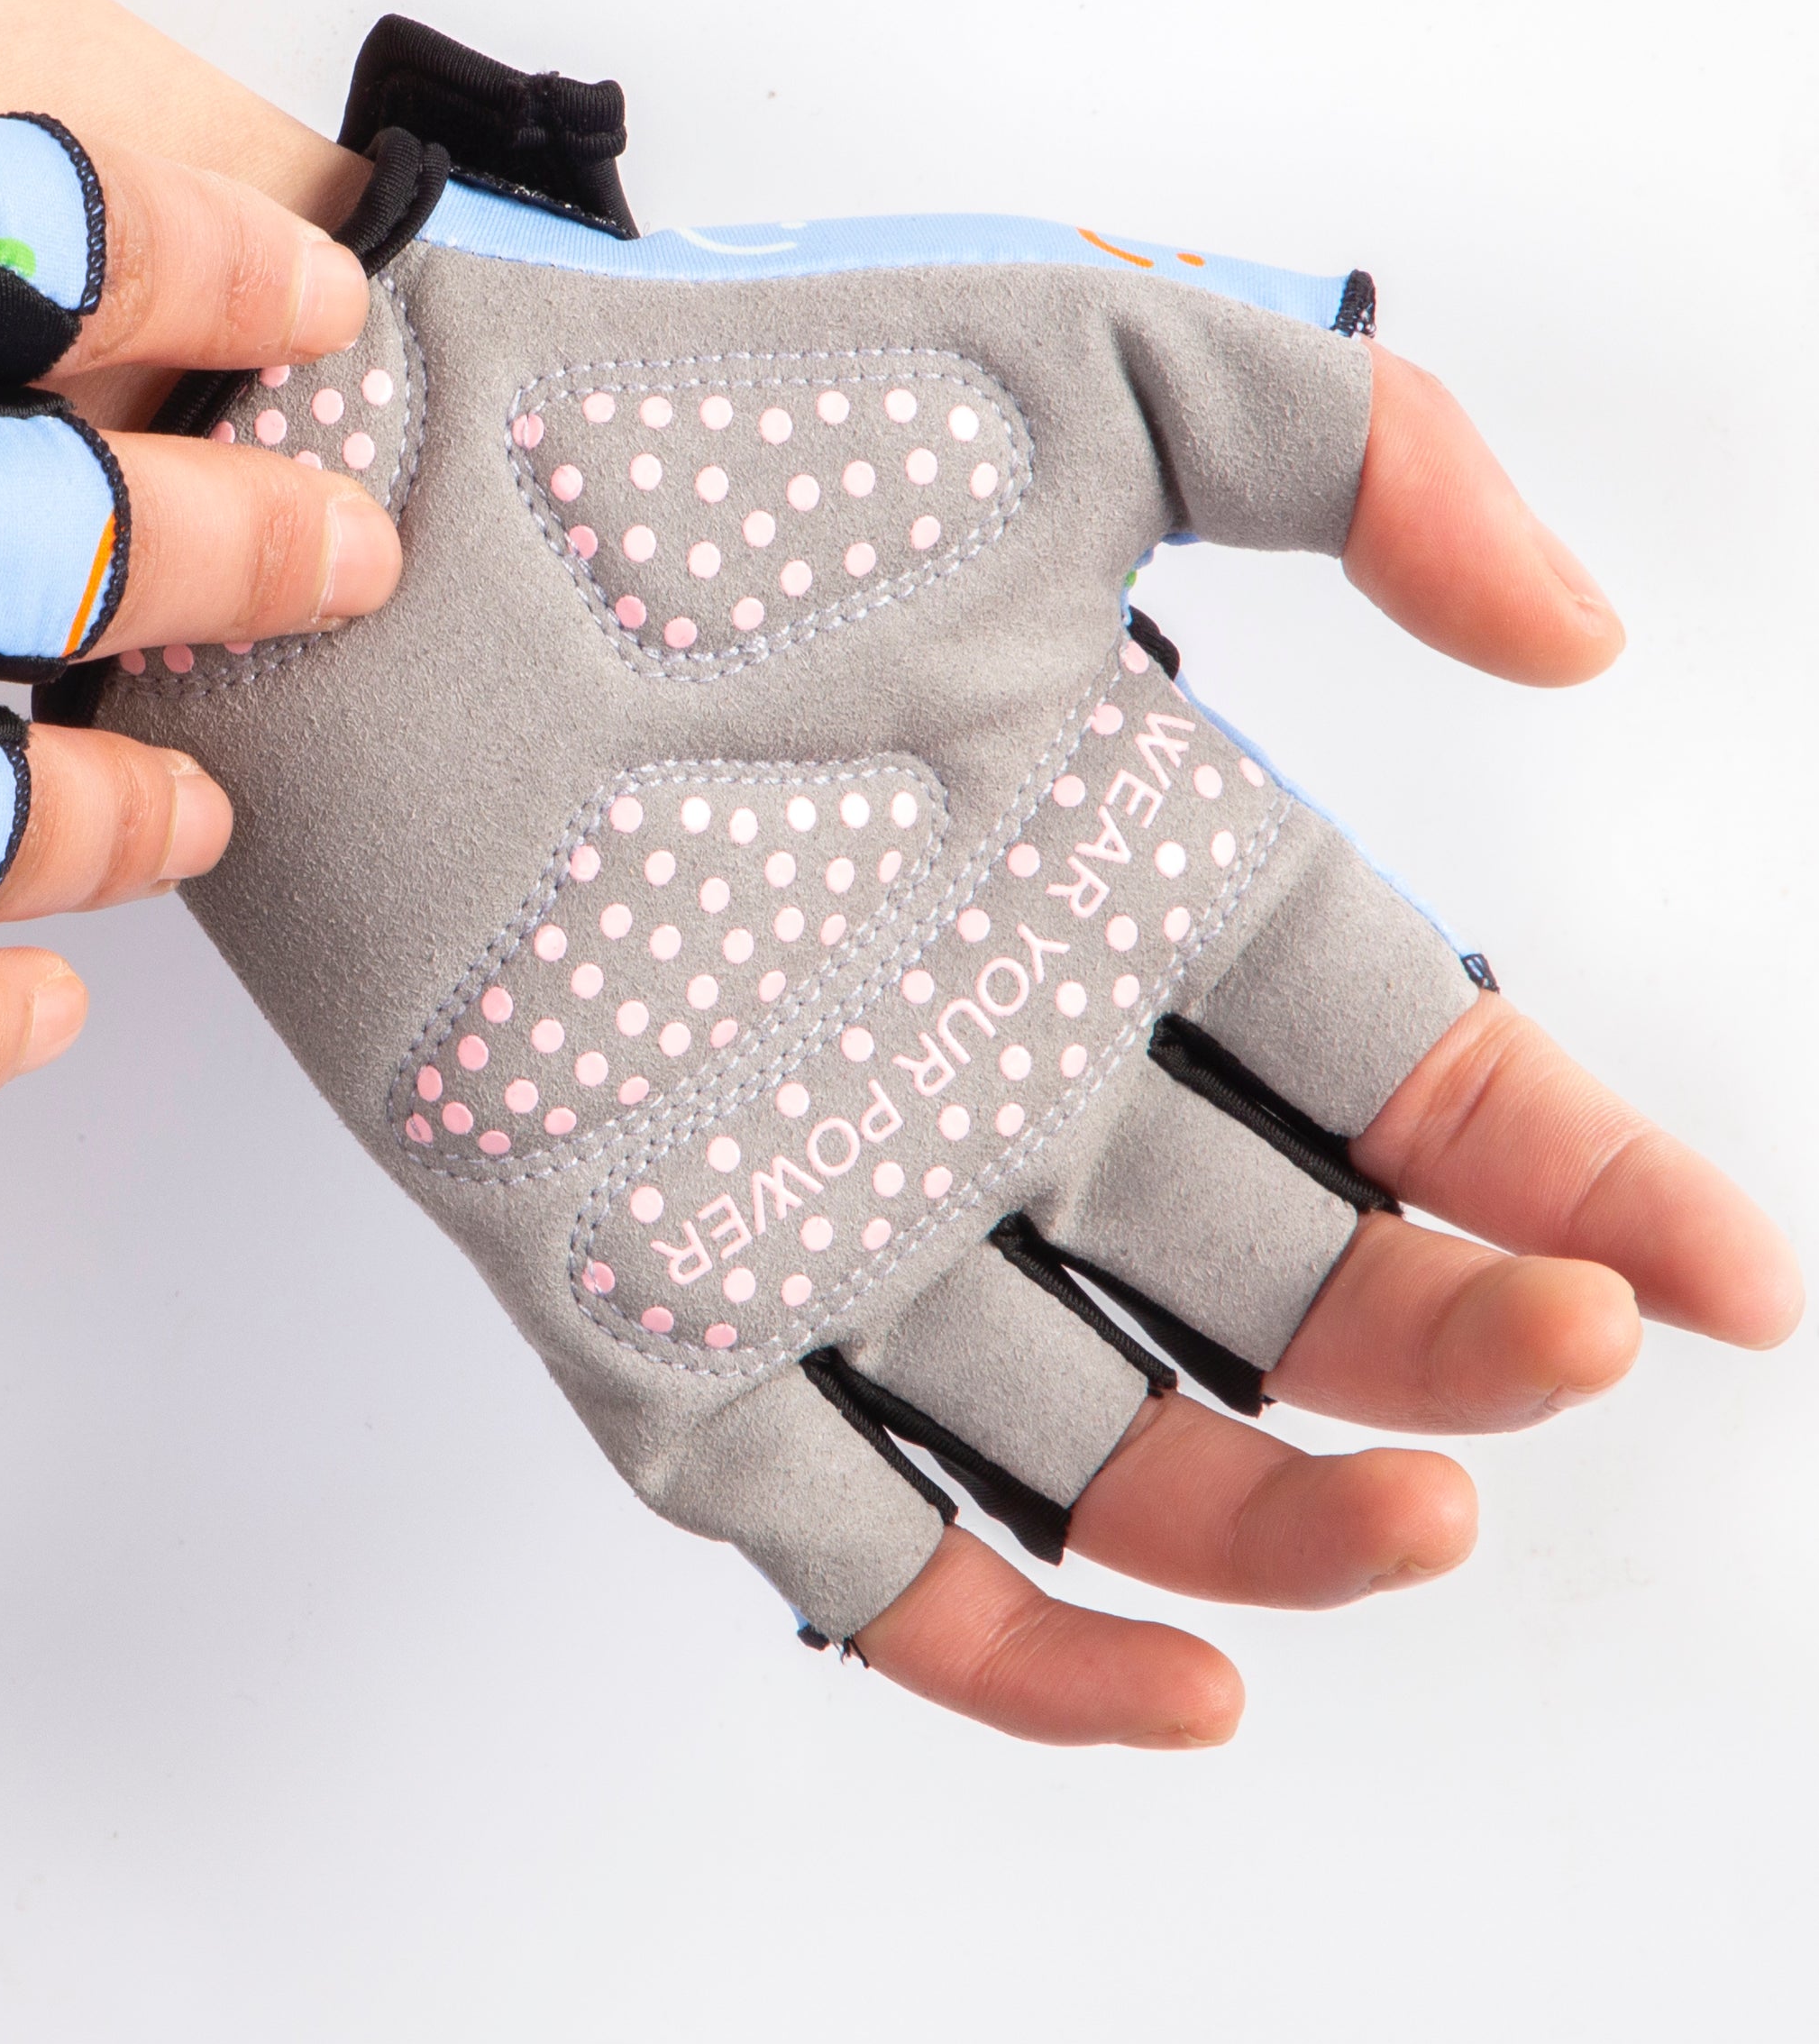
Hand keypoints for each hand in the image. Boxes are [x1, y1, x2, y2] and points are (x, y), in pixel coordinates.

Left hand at [86, 32, 1803, 1734]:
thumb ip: (1362, 454)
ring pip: (1100, 1427)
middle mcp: (979, 1036)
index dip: (1577, 1169)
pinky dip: (1000, 1637)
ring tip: (1427, 1523)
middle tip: (1561, 1345)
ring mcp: (812, 1171)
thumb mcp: (1077, 359)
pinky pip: (826, 1521)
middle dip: (1459, 1340)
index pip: (1397, 1057)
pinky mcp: (633, 1273)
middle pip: (1280, 1269)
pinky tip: (1179, 1684)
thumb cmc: (698, 406)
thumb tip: (1580, 642)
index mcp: (1106, 851)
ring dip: (1288, 1520)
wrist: (361, 491)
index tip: (1731, 1279)